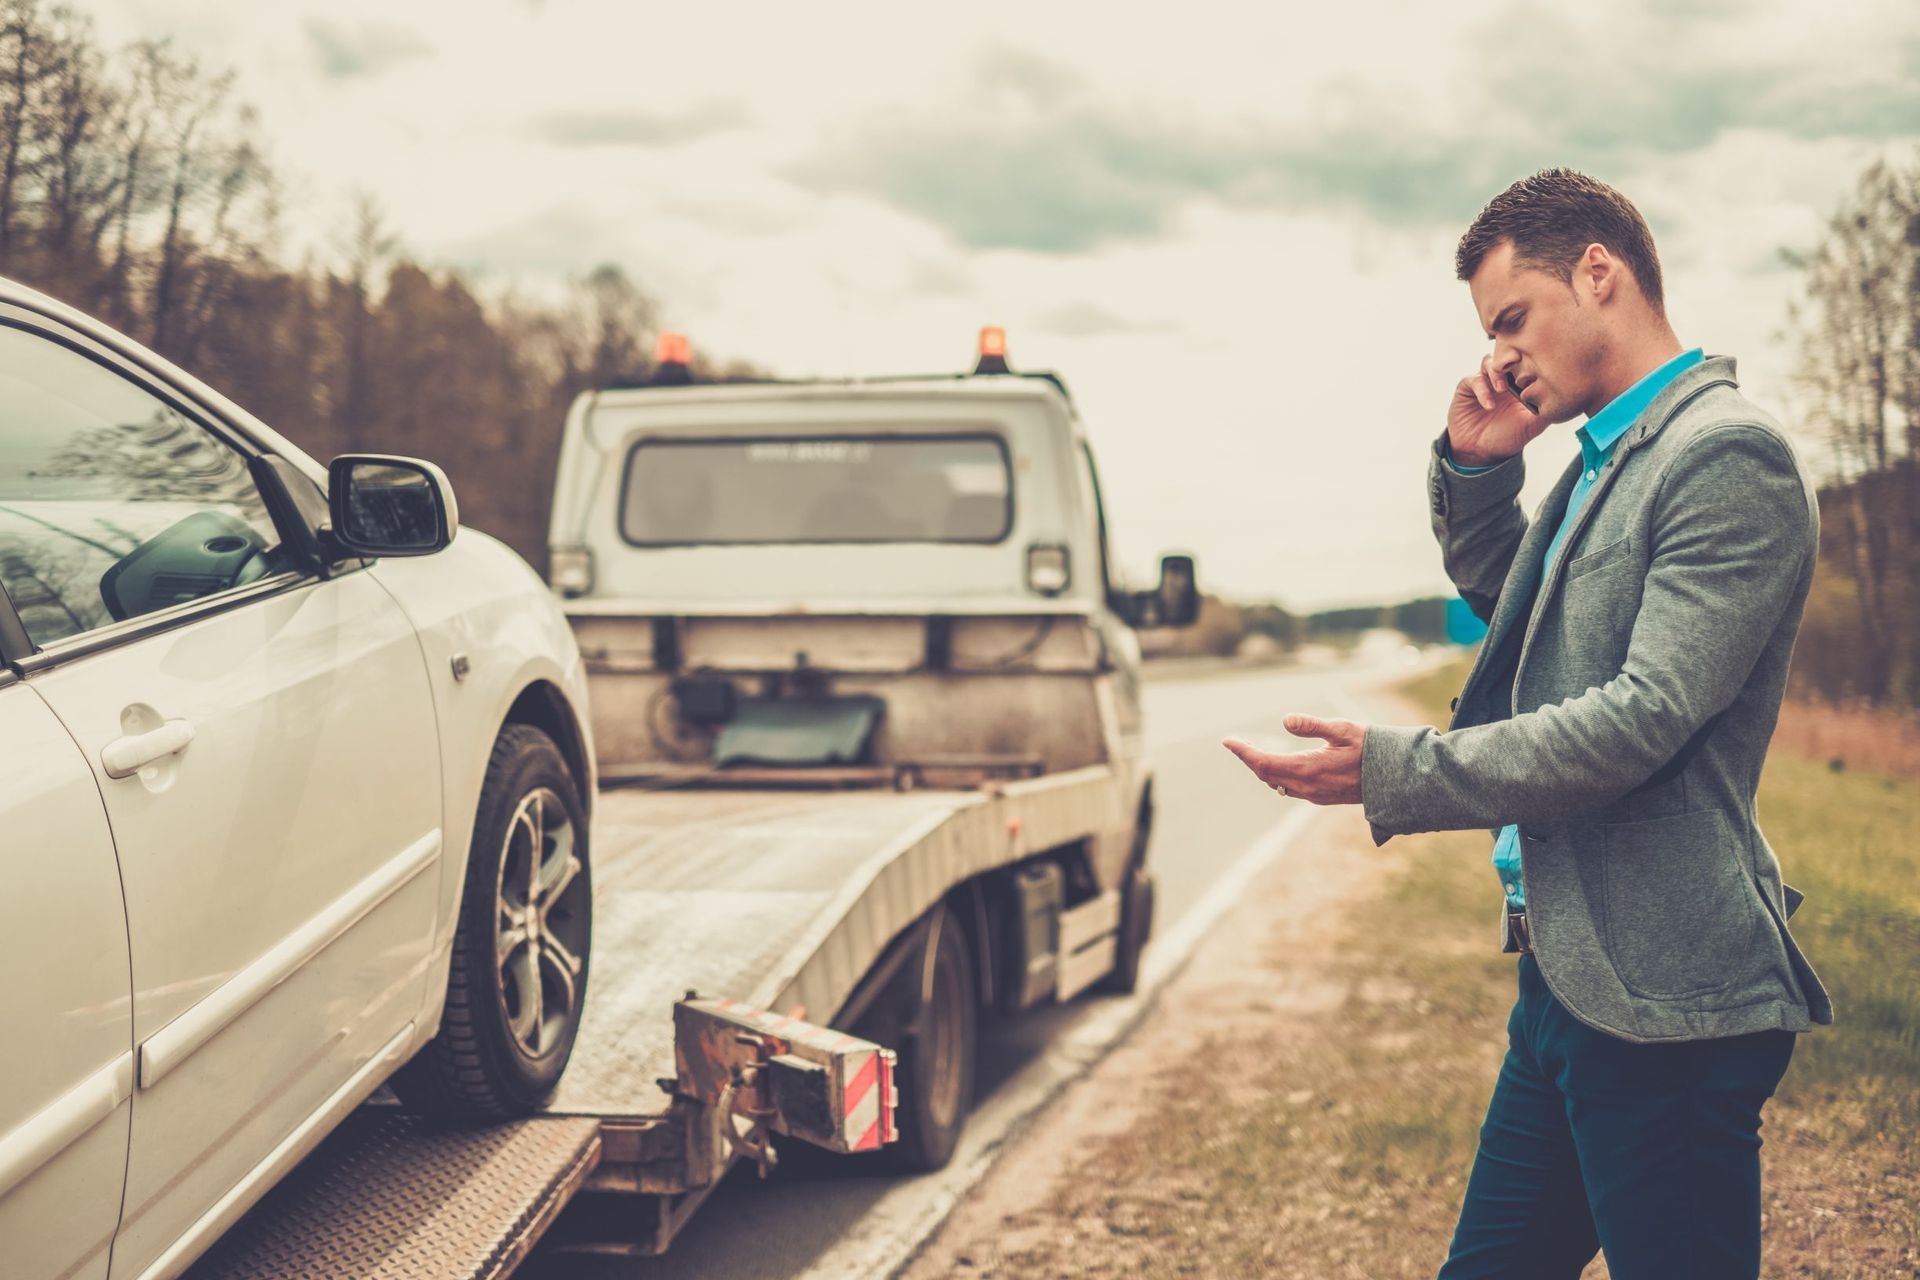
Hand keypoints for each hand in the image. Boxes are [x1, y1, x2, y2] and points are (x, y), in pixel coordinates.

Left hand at [1221, 715, 1365, 806]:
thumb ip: (1312, 725)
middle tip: (1237, 743)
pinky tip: (1279, 764)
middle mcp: (1307, 786)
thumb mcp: (1342, 729)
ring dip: (1263, 769)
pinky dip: (1278, 775)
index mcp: (1308, 769)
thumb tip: (1285, 720)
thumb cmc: (1371, 748)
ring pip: (1278, 783)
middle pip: (1267, 775)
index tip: (1228, 741)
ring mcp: (1314, 795)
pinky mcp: (1321, 797)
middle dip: (1250, 759)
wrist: (1395, 778)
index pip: (1264, 763)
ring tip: (1253, 752)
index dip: (1244, 752)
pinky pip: (1290, 788)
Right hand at [1448, 354, 1546, 467]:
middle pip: (1506, 356)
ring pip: (1489, 362)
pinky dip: (1482, 389)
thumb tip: (1563, 398)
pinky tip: (1489, 405)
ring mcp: (1484, 383)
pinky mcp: (1466, 389)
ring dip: (1496, 373)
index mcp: (1519, 385)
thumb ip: (1546, 411)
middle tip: (1519, 373)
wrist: (1481, 453)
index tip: (1537, 374)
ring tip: (1502, 389)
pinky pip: (1474, 380)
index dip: (1531, 364)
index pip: (1526, 363)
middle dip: (1512, 361)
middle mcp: (1501, 380)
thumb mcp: (1532, 426)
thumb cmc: (1507, 438)